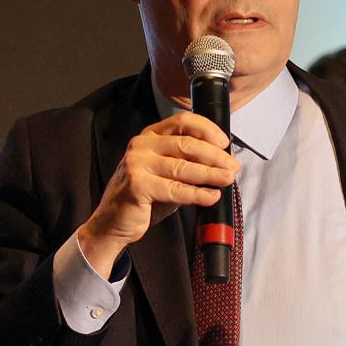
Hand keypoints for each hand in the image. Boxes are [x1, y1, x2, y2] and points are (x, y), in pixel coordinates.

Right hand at [77, 112, 238, 276]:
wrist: (113, 224)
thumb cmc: (144, 198)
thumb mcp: (166, 174)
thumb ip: (187, 164)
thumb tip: (222, 164)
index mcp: (149, 136)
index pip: (182, 122)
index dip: (207, 129)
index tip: (225, 143)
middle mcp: (141, 145)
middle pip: (186, 144)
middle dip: (215, 156)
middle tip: (233, 167)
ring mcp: (137, 164)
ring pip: (183, 167)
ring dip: (210, 174)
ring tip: (227, 180)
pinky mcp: (137, 185)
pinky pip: (175, 189)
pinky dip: (197, 194)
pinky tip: (211, 197)